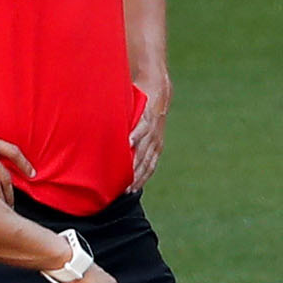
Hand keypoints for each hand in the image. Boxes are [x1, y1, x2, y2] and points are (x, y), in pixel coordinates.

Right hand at [127, 73, 170, 191]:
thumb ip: (138, 145)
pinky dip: (135, 136)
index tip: (130, 191)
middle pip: (145, 162)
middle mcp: (155, 141)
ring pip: (143, 148)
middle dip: (136, 177)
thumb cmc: (148, 112)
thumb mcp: (147, 132)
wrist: (159, 91)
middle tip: (125, 189)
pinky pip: (141, 128)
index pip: (149, 167)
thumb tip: (123, 157)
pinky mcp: (147, 117)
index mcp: (156, 146)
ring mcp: (152, 130)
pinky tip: (128, 143)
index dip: (141, 179)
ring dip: (134, 160)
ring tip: (125, 172)